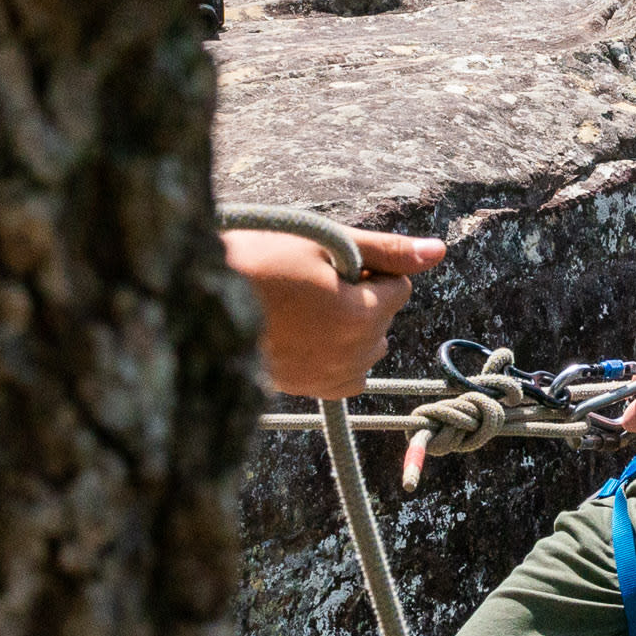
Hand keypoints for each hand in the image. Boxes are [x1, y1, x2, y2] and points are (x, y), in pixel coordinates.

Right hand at [223, 226, 444, 397]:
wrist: (194, 303)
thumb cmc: (254, 261)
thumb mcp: (321, 243)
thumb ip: (385, 250)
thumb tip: (440, 251)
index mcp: (358, 317)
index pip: (400, 287)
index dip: (369, 269)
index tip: (328, 263)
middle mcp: (350, 357)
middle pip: (385, 318)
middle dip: (362, 297)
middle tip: (307, 283)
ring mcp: (328, 379)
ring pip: (368, 346)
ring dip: (350, 326)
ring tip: (300, 308)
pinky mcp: (309, 391)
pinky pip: (347, 374)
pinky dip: (337, 353)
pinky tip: (302, 335)